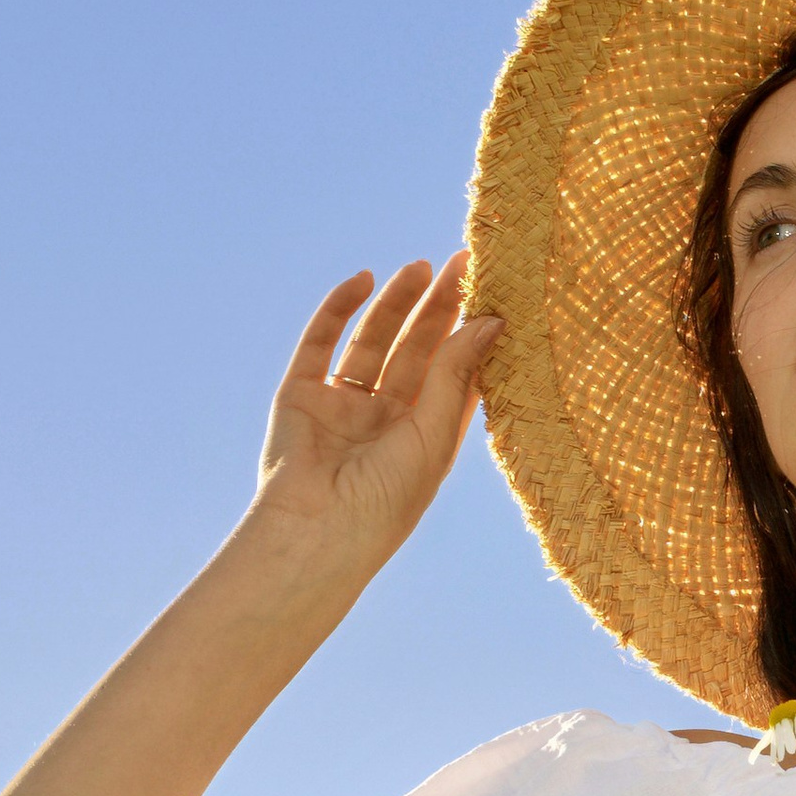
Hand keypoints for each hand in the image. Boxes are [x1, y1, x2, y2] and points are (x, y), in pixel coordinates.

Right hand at [252, 257, 502, 565]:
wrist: (316, 532)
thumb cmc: (387, 501)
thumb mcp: (432, 435)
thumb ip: (454, 373)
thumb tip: (490, 319)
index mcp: (424, 436)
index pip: (452, 374)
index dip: (470, 335)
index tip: (494, 293)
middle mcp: (385, 419)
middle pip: (416, 350)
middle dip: (438, 308)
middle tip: (463, 263)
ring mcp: (342, 405)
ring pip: (373, 340)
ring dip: (396, 303)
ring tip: (421, 266)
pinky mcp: (301, 395)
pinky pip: (321, 342)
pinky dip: (339, 309)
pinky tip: (364, 279)